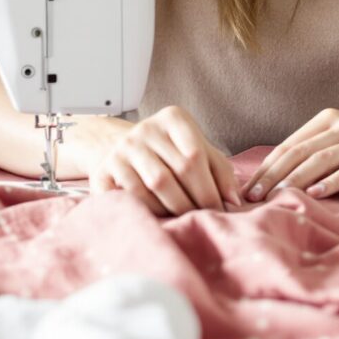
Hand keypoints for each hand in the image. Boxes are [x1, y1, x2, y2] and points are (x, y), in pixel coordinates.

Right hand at [83, 106, 239, 216]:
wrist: (125, 151)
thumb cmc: (171, 154)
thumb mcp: (199, 151)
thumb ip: (220, 171)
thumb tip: (233, 200)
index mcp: (173, 118)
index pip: (196, 154)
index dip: (210, 187)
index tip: (220, 208)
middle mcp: (145, 129)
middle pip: (178, 170)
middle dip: (197, 201)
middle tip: (206, 219)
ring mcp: (123, 148)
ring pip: (156, 184)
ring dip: (176, 208)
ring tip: (186, 219)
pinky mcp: (105, 169)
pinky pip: (133, 196)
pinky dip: (152, 211)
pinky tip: (162, 217)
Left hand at [246, 109, 338, 203]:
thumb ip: (311, 151)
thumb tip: (271, 177)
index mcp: (333, 121)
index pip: (295, 145)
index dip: (271, 168)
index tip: (250, 191)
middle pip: (316, 154)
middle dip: (287, 177)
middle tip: (265, 198)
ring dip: (327, 180)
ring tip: (306, 194)